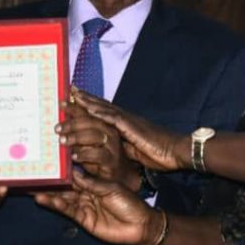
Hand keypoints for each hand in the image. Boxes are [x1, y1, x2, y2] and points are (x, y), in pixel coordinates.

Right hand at [34, 171, 164, 244]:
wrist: (140, 225)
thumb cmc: (129, 203)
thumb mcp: (110, 188)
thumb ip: (91, 183)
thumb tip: (72, 172)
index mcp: (94, 182)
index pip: (75, 174)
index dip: (62, 169)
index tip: (48, 161)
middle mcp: (86, 193)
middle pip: (65, 186)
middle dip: (50, 182)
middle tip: (34, 175)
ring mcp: (84, 206)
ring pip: (63, 198)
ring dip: (49, 193)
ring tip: (34, 188)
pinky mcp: (83, 219)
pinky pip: (67, 210)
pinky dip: (56, 205)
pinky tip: (45, 199)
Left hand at [56, 98, 140, 189]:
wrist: (118, 175)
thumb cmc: (99, 157)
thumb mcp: (86, 143)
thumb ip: (77, 133)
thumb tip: (59, 125)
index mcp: (104, 124)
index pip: (88, 111)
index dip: (75, 106)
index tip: (61, 104)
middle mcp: (109, 132)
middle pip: (91, 122)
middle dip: (72, 123)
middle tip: (57, 128)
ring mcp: (112, 145)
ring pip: (94, 135)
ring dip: (76, 137)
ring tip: (62, 140)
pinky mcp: (111, 160)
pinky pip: (97, 155)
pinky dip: (84, 154)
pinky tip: (74, 157)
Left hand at [69, 87, 187, 171]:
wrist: (177, 151)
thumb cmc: (159, 152)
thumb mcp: (135, 151)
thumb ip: (123, 146)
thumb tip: (111, 148)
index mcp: (125, 124)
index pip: (103, 111)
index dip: (88, 104)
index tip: (74, 98)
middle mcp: (125, 119)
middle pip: (100, 106)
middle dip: (83, 99)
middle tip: (67, 91)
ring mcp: (129, 121)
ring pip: (103, 109)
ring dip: (87, 105)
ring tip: (72, 99)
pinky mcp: (133, 127)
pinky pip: (114, 119)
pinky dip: (101, 113)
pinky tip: (90, 109)